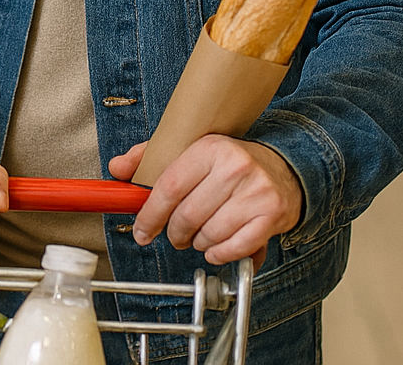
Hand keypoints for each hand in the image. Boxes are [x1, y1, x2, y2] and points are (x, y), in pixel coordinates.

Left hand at [109, 135, 302, 267]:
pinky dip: (220, 254)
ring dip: (197, 244)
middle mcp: (234, 167)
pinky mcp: (272, 215)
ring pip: (209, 234)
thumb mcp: (191, 150)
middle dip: (174, 233)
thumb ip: (150, 158)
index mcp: (209, 148)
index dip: (150, 215)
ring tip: (200, 236)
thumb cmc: (231, 164)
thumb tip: (117, 168)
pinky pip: (235, 247)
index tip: (142, 231)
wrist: (285, 168)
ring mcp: (256, 192)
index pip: (168, 187)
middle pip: (187, 216)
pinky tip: (217, 247)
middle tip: (175, 236)